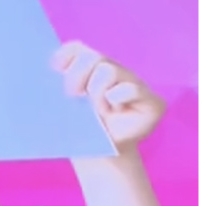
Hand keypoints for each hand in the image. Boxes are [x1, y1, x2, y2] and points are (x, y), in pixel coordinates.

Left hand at [52, 42, 166, 155]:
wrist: (103, 156)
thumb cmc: (84, 130)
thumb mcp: (66, 108)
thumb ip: (62, 88)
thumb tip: (52, 71)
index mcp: (92, 69)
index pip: (78, 49)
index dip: (66, 55)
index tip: (55, 69)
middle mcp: (115, 71)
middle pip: (92, 57)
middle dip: (77, 76)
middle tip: (73, 96)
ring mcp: (135, 83)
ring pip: (109, 70)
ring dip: (97, 93)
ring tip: (98, 110)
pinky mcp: (153, 102)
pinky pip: (130, 89)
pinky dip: (117, 98)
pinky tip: (115, 110)